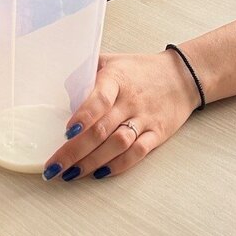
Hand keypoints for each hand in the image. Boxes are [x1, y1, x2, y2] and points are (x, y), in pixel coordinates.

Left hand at [43, 50, 198, 181]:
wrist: (182, 76)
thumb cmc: (139, 70)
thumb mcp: (111, 61)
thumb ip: (85, 73)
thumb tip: (59, 92)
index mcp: (117, 79)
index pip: (100, 99)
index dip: (83, 116)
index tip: (66, 132)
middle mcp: (131, 101)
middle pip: (102, 129)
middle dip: (75, 151)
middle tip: (54, 166)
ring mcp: (145, 119)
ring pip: (118, 145)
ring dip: (92, 162)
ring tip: (71, 173)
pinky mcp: (157, 134)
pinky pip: (138, 153)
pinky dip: (118, 166)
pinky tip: (99, 173)